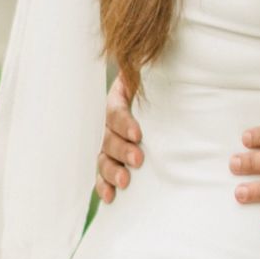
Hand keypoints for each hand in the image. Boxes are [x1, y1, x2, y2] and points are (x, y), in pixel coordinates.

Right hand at [94, 72, 144, 203]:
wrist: (156, 93)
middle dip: (122, 150)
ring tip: (125, 181)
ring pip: (104, 156)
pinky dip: (104, 185)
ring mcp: (108, 141)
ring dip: (112, 170)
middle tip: (138, 160)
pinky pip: (102, 173)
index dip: (124, 123)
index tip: (138, 135)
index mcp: (118, 98)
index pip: (116, 111)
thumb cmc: (157, 84)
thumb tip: (153, 62)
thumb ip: (153, 73)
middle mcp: (109, 122)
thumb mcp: (152, 74)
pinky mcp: (111, 158)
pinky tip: (110, 196)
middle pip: (109, 136)